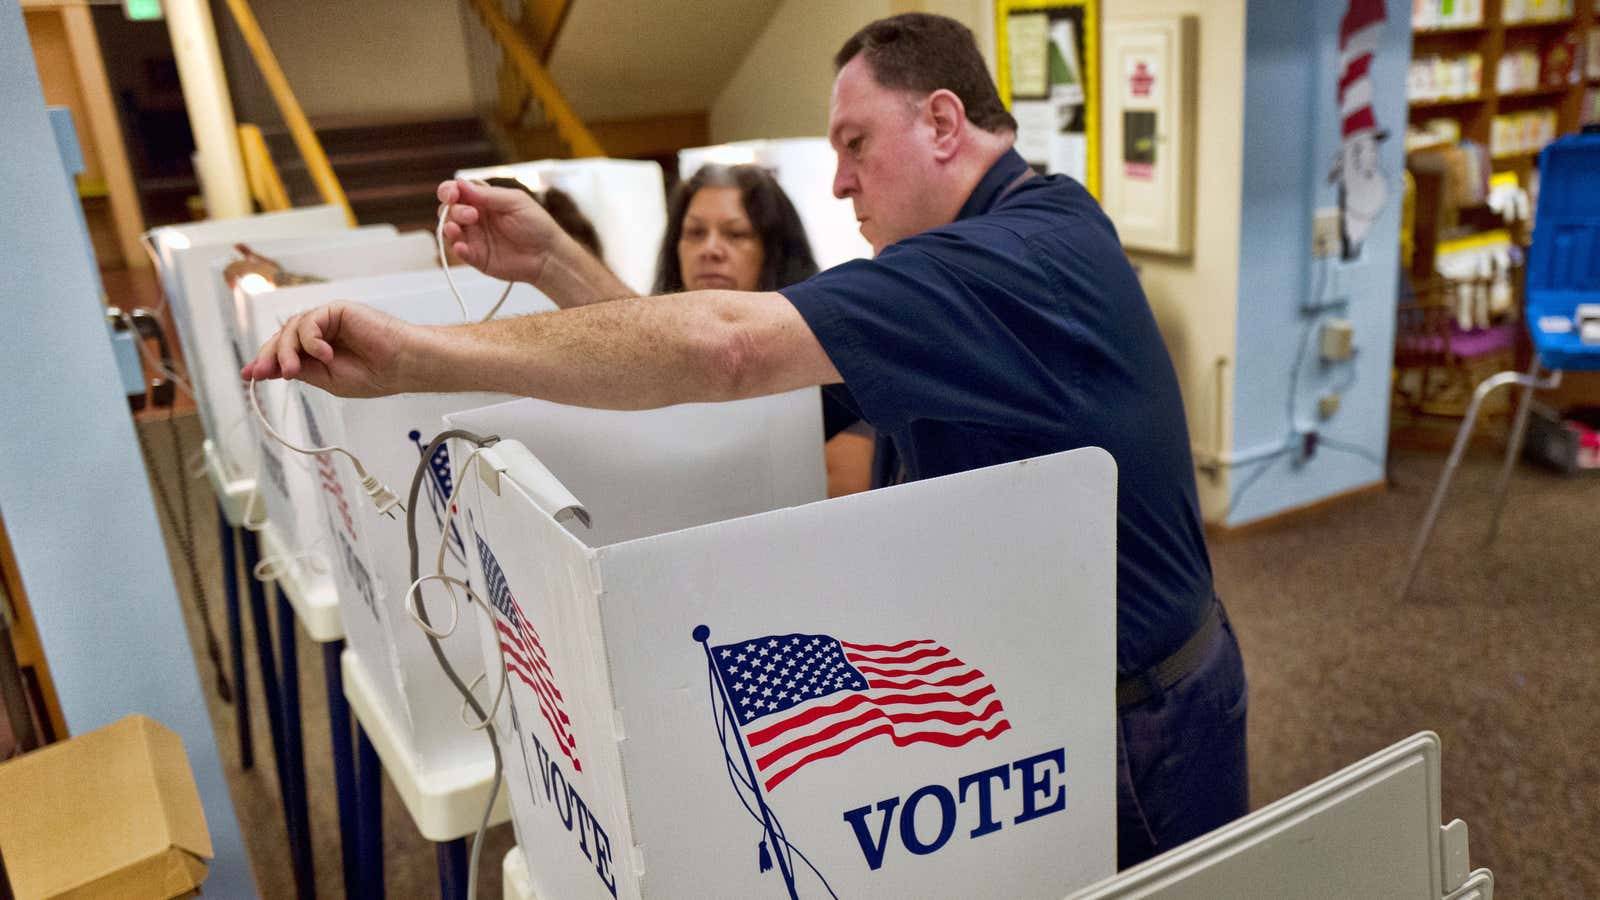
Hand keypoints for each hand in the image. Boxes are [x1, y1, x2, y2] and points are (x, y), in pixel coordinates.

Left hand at [240, 301, 418, 397]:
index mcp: (318, 352)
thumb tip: (271, 369)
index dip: (264, 361)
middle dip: (269, 357)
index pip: (284, 352)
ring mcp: (328, 321)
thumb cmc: (375, 374)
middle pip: (282, 338)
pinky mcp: (336, 310)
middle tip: (263, 374)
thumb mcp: (327, 380)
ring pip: (291, 329)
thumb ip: (302, 370)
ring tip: (294, 371)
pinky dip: (311, 339)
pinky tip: (324, 354)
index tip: (248, 375)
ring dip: (287, 352)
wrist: (401, 366)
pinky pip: (310, 321)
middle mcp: (320, 333)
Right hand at [437, 178, 560, 283]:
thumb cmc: (536, 225)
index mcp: (483, 200)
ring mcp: (475, 238)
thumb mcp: (514, 202)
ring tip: (456, 229)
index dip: (448, 191)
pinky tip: (462, 247)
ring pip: (449, 230)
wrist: (548, 255)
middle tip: (472, 215)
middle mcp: (475, 218)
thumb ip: (488, 195)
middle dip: (453, 210)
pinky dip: (457, 249)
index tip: (452, 194)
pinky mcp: (477, 257)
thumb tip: (460, 183)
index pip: (456, 192)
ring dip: (448, 228)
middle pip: (448, 210)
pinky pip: (460, 252)